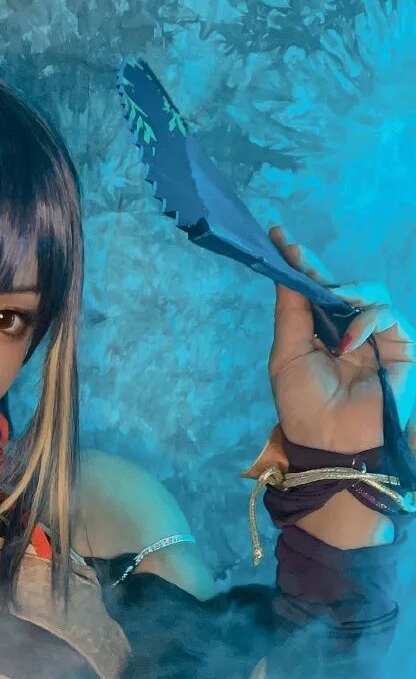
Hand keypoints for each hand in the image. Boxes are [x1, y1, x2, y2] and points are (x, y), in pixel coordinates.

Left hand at [266, 223, 415, 453]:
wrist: (332, 442)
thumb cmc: (306, 406)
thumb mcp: (287, 355)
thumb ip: (290, 312)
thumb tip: (286, 270)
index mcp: (320, 335)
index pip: (313, 291)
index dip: (300, 263)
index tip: (277, 235)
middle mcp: (349, 332)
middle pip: (341, 286)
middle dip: (318, 271)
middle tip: (296, 257)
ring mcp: (376, 338)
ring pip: (370, 292)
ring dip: (347, 294)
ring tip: (333, 305)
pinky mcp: (401, 347)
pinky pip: (388, 314)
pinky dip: (368, 320)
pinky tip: (350, 342)